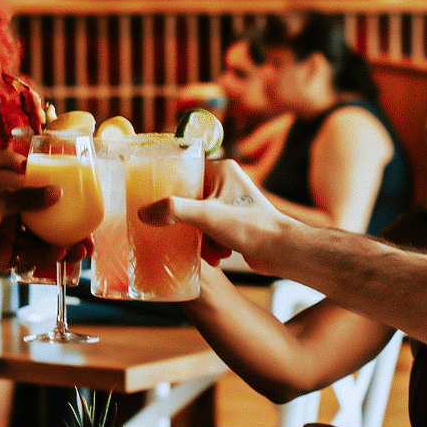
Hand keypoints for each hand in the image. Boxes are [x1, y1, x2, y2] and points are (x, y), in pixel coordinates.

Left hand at [0, 149, 79, 284]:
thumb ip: (27, 198)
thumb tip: (59, 193)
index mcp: (5, 189)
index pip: (33, 178)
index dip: (53, 178)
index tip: (79, 181)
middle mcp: (11, 210)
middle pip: (45, 212)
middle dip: (68, 218)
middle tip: (91, 223)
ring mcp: (11, 233)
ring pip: (45, 236)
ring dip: (66, 241)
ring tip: (86, 245)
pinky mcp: (9, 256)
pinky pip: (35, 255)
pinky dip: (51, 255)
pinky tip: (65, 253)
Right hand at [139, 159, 287, 272]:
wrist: (281, 251)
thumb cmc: (251, 227)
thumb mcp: (206, 216)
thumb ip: (174, 211)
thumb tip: (144, 213)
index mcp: (222, 170)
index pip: (185, 172)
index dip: (170, 188)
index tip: (157, 204)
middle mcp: (227, 182)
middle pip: (189, 198)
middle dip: (185, 221)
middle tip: (180, 233)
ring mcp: (231, 203)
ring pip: (198, 217)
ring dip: (198, 237)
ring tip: (207, 249)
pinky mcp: (234, 222)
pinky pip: (209, 230)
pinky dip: (209, 244)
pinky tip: (216, 256)